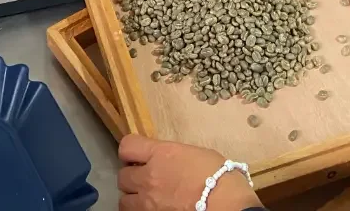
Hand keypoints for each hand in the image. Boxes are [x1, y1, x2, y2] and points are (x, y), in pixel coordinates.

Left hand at [118, 136, 258, 210]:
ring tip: (146, 199)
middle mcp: (149, 176)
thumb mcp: (196, 154)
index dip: (130, 151)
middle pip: (122, 176)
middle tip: (145, 180)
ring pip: (123, 200)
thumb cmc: (220, 176)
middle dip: (132, 177)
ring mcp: (148, 201)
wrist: (226, 205)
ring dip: (133, 198)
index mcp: (161, 154)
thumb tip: (169, 162)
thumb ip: (175, 156)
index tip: (138, 156)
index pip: (127, 146)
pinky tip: (152, 209)